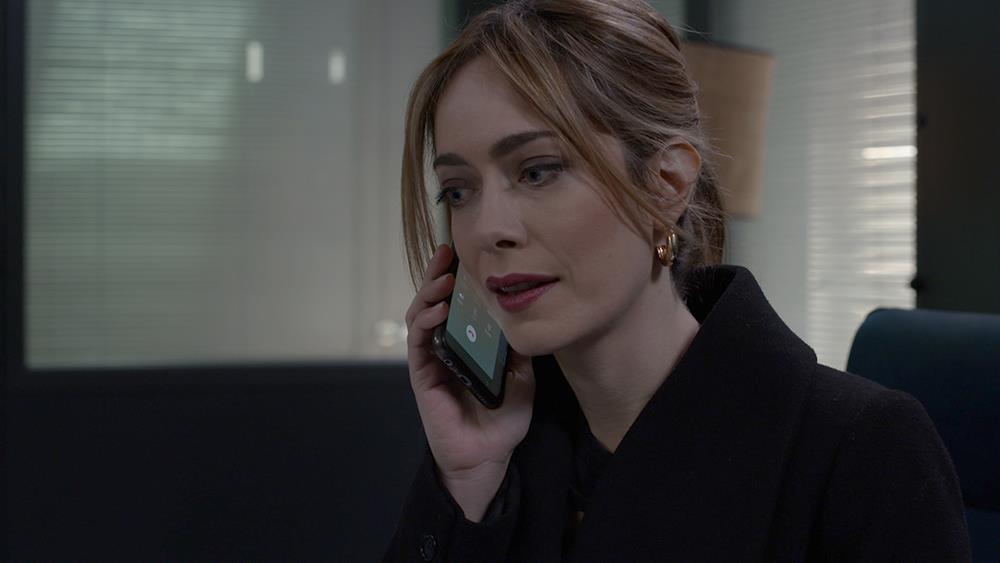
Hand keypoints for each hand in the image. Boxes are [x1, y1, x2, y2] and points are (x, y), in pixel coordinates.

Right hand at [404, 244, 535, 520]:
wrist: (488, 455)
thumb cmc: (502, 419)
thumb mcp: (522, 377)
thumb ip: (519, 348)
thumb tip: (525, 314)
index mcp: (467, 342)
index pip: (458, 301)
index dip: (458, 277)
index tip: (466, 252)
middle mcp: (445, 345)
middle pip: (435, 300)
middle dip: (438, 274)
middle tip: (447, 251)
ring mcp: (431, 358)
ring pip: (421, 314)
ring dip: (429, 292)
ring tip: (444, 276)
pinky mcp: (421, 374)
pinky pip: (418, 340)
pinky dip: (425, 320)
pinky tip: (439, 308)